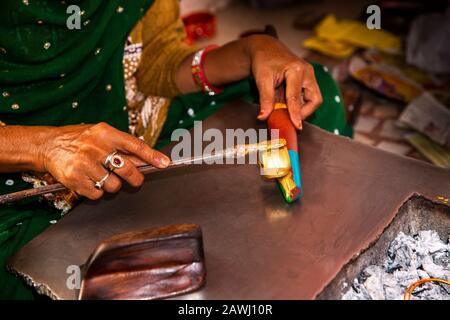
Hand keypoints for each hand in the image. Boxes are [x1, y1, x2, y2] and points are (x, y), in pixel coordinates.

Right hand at [41, 123, 169, 199]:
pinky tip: (91, 182)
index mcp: (106, 133)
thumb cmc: (80, 140)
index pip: (135, 145)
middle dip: (136, 178)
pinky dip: (97, 192)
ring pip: (113, 185)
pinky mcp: (75, 179)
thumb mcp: (102, 135)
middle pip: (127, 169)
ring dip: (112, 185)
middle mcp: (96, 148)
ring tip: (103, 176)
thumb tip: (148, 159)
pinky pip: (97, 195)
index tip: (165, 163)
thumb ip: (123, 147)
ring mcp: (85, 164)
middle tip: (135, 180)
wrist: (48, 145)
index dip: (152, 156)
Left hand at [247, 35, 322, 128]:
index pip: (296, 97)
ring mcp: (310, 76)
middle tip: (290, 121)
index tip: (296, 127)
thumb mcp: (262, 79)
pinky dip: (299, 105)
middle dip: (304, 112)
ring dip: (302, 109)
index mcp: (296, 70)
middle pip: (314, 99)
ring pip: (314, 99)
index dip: (295, 114)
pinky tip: (287, 107)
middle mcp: (307, 72)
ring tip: (286, 112)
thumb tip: (263, 117)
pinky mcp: (308, 80)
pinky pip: (308, 97)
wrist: (266, 49)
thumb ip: (265, 99)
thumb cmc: (263, 61)